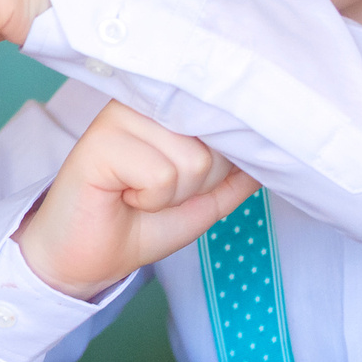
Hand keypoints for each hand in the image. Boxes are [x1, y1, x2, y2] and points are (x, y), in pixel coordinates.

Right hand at [16, 101, 257, 300]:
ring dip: (171, 195)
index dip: (218, 164)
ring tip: (138, 195)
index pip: (223, 122)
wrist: (88, 259)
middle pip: (212, 144)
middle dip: (196, 185)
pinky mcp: (99, 141)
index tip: (183, 180)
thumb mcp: (202, 201)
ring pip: (192, 159)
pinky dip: (150, 200)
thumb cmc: (137, 225)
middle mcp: (144, 102)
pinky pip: (161, 174)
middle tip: (155, 193)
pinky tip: (123, 196)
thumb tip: (273, 154)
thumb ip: (235, 177)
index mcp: (166, 107)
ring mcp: (120, 116)